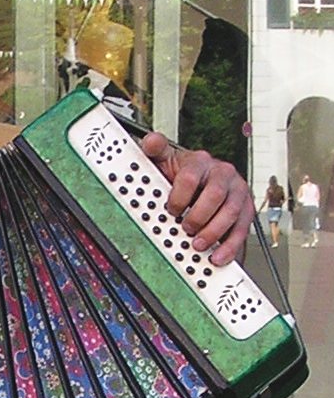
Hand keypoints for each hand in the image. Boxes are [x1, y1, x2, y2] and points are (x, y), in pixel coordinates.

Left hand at [140, 133, 254, 265]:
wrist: (202, 179)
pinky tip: (219, 256)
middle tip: (186, 229)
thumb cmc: (182, 173)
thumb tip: (151, 141)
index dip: (179, 196)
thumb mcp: (166, 159)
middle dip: (198, 216)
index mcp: (200, 162)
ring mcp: (236, 191)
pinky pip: (242, 229)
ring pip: (231, 212)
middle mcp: (222, 174)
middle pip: (214, 195)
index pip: (190, 177)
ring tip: (199, 245)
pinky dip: (230, 246)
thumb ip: (156, 150)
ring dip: (214, 232)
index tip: (171, 209)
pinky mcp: (245, 209)